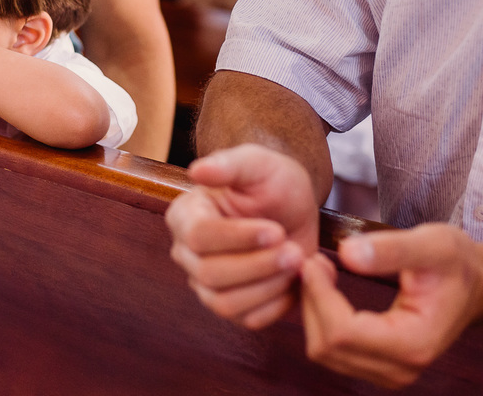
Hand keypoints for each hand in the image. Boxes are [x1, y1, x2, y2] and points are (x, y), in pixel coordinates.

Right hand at [165, 144, 319, 328]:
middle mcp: (188, 253)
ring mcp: (206, 284)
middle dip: (258, 265)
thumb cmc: (270, 180)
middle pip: (209, 274)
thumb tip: (197, 170)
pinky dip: (277, 303)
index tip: (275, 230)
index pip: (198, 237)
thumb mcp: (257, 163)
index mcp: (185, 215)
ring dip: (268, 287)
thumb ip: (229, 164)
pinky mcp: (233, 306)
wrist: (293, 205)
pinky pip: (249, 319)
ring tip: (297, 261)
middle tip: (294, 250)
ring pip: (225, 303)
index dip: (237, 238)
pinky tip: (297, 277)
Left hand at [300, 224, 482, 388]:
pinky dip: (323, 321)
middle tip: (313, 261)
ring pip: (325, 352)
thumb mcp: (431, 244)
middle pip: (328, 347)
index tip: (312, 259)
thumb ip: (390, 249)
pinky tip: (330, 290)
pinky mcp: (380, 368)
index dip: (318, 295)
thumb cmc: (458, 263)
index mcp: (413, 343)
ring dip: (314, 311)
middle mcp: (401, 369)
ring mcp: (390, 373)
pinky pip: (335, 352)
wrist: (477, 286)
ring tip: (322, 271)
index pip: (342, 332)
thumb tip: (346, 253)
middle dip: (312, 302)